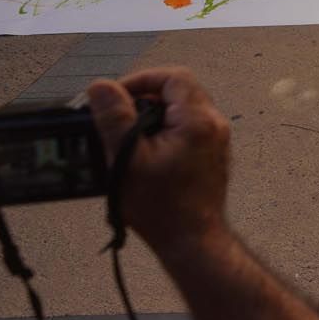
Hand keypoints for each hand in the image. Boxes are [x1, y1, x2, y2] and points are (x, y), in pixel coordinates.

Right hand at [85, 69, 232, 256]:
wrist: (192, 242)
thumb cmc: (162, 208)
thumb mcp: (128, 159)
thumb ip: (115, 119)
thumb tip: (102, 87)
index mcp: (198, 120)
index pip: (174, 77)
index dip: (142, 80)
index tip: (116, 96)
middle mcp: (214, 125)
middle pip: (178, 92)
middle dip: (144, 99)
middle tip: (117, 117)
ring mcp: (215, 141)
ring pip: (181, 111)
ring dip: (152, 117)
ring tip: (127, 138)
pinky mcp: (210, 156)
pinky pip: (186, 129)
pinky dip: (163, 132)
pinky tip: (143, 154)